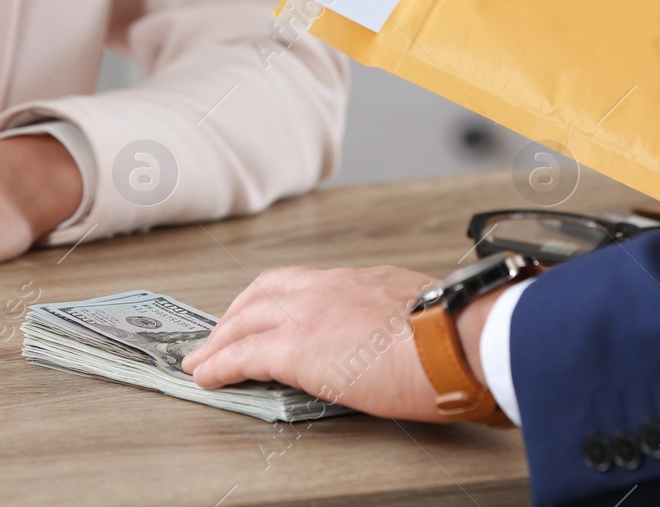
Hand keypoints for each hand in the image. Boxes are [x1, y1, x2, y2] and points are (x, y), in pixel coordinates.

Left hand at [183, 265, 500, 422]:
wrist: (455, 339)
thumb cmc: (456, 334)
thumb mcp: (427, 312)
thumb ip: (407, 319)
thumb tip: (417, 338)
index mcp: (363, 281)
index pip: (307, 284)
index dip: (278, 299)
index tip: (269, 313)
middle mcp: (330, 287)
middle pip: (265, 291)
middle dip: (239, 312)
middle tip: (223, 334)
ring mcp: (309, 313)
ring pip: (245, 317)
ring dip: (220, 338)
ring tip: (203, 359)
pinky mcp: (294, 347)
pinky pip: (241, 355)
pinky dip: (218, 365)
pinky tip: (206, 377)